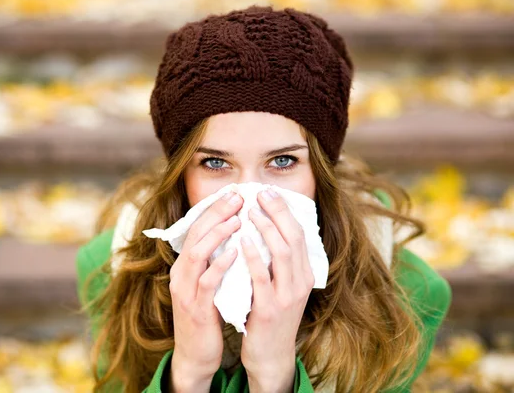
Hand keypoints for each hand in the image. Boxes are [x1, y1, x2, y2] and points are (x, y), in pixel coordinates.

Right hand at [168, 191, 243, 392]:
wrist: (197, 355)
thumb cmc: (208, 316)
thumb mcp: (208, 284)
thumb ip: (215, 262)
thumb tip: (236, 236)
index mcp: (185, 267)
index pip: (196, 229)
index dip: (214, 210)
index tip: (233, 194)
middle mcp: (181, 274)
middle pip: (195, 235)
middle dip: (216, 214)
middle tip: (236, 198)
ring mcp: (186, 291)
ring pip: (197, 254)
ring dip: (217, 235)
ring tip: (237, 219)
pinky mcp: (196, 309)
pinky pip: (207, 282)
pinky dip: (220, 265)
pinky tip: (236, 252)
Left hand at [240, 188, 314, 392]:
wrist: (270, 355)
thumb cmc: (270, 315)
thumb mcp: (282, 286)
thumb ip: (278, 262)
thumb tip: (266, 228)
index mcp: (304, 274)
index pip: (299, 234)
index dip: (285, 211)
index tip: (269, 192)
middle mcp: (300, 282)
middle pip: (294, 237)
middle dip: (278, 211)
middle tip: (261, 192)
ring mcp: (287, 296)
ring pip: (282, 253)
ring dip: (266, 228)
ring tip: (251, 211)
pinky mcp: (269, 309)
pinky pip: (262, 276)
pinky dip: (253, 256)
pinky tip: (242, 241)